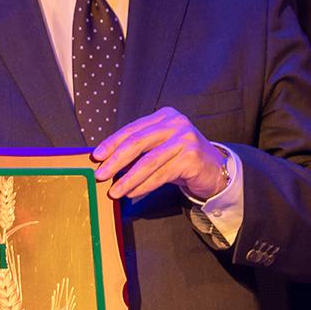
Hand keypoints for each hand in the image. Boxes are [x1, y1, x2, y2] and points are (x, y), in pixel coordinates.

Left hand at [92, 107, 229, 201]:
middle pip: (137, 142)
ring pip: (149, 161)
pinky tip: (133, 193)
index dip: (111, 143)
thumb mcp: (158, 148)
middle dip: (115, 160)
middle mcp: (175, 123)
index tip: (96, 156)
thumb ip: (137, 150)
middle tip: (100, 174)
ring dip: (128, 178)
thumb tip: (105, 162)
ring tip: (115, 191)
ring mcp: (185, 139)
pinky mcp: (192, 157)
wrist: (214, 170)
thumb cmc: (180, 159)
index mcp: (163, 117)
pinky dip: (144, 185)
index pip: (131, 129)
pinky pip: (161, 174)